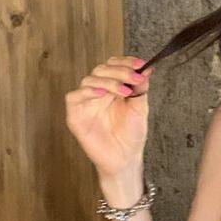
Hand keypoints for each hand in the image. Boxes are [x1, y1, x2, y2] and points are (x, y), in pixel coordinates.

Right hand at [64, 55, 153, 178]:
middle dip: (120, 71)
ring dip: (108, 81)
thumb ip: (141, 88)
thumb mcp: (140, 108)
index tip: (140, 64)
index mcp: (113, 88)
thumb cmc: (131, 134)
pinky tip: (102, 93)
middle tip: (134, 78)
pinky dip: (87, 91)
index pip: (114, 65)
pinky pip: (74, 97)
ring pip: (89, 80)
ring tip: (124, 91)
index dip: (125, 62)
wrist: (125, 158)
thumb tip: (146, 68)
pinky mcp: (76, 115)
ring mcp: (86, 102)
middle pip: (101, 69)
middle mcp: (99, 92)